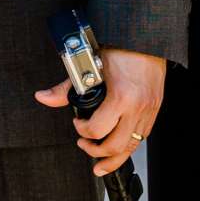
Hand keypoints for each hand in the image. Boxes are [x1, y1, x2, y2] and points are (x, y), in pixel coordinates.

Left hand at [33, 48, 165, 176]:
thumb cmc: (122, 47)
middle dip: (96, 153)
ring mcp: (149, 110)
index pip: (97, 129)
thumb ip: (66, 87)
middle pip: (116, 147)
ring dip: (114, 158)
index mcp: (121, 96)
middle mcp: (137, 107)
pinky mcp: (155, 108)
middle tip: (85, 146)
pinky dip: (129, 144)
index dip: (82, 131)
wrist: (147, 37)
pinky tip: (119, 145)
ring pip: (132, 146)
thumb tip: (44, 97)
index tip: (77, 124)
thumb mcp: (90, 64)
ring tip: (101, 163)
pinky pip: (142, 136)